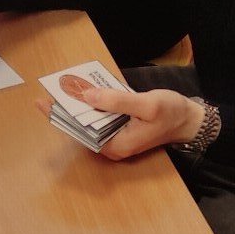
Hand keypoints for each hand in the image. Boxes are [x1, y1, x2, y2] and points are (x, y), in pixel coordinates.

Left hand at [39, 82, 204, 160]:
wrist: (189, 119)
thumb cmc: (171, 113)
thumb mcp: (146, 105)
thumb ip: (117, 101)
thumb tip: (87, 96)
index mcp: (116, 145)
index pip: (80, 132)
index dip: (62, 116)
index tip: (45, 103)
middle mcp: (112, 145)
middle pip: (82, 127)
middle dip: (67, 109)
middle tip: (51, 90)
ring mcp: (116, 137)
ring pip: (90, 120)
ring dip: (79, 105)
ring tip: (63, 88)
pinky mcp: (119, 128)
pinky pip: (100, 116)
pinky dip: (92, 103)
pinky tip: (84, 90)